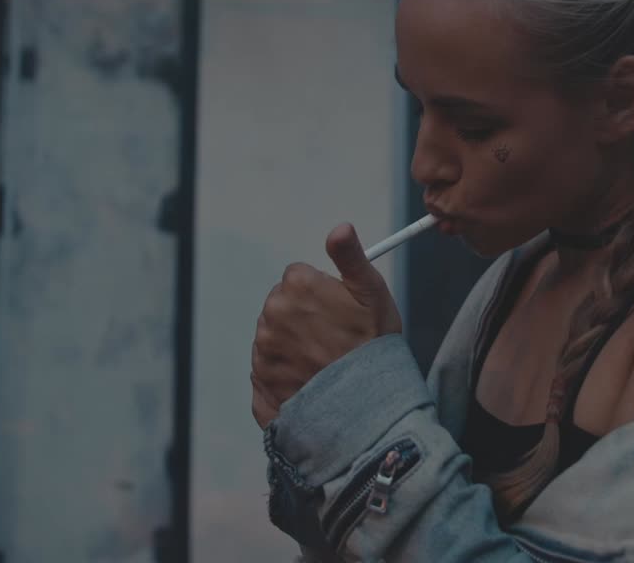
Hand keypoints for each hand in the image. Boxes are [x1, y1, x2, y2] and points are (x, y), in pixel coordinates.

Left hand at [251, 223, 402, 428]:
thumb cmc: (373, 346)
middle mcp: (271, 315)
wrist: (365, 406)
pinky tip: (310, 380)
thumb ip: (350, 257)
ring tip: (324, 363)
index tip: (339, 312)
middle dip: (303, 317)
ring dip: (293, 345)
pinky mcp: (260, 381)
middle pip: (283, 306)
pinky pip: (269, 368)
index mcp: (295, 287)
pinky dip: (285, 373)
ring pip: (275, 337)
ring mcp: (263, 350)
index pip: (298, 278)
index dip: (321, 293)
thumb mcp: (372, 294)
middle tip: (333, 339)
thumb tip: (340, 227)